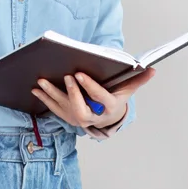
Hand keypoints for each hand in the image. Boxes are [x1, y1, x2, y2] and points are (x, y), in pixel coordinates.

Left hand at [32, 67, 156, 128]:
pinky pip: (54, 108)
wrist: (107, 119)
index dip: (89, 87)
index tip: (79, 74)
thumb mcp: (127, 91)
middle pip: (80, 108)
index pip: (99, 98)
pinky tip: (36, 89)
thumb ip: (137, 80)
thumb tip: (152, 69)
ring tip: (42, 80)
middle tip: (66, 76)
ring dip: (52, 94)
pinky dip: (44, 98)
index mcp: (108, 108)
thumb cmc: (115, 100)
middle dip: (71, 92)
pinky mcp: (68, 117)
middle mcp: (92, 117)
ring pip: (64, 107)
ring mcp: (78, 118)